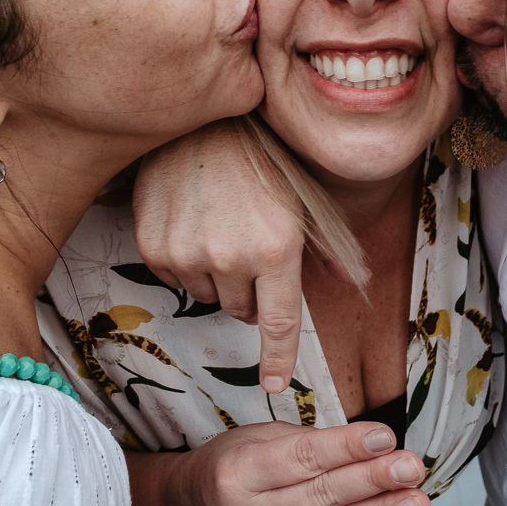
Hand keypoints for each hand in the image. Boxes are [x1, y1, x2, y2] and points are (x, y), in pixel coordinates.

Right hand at [133, 118, 308, 392]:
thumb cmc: (264, 158)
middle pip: (240, 310)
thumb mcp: (305, 198)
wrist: (205, 120)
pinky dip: (184, 260)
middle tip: (249, 249)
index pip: (278, 322)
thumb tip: (352, 281)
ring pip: (206, 294)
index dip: (277, 358)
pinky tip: (193, 222)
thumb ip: (327, 245)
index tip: (275, 385)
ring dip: (216, 276)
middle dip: (249, 291)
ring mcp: (188, 251)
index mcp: (277, 247)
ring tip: (220, 226)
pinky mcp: (153, 242)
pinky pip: (172, 276)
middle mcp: (232, 256)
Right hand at [169, 421, 429, 505]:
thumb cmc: (234, 463)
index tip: (384, 436)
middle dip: (371, 481)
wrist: (194, 501)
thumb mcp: (259, 439)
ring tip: (415, 499)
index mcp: (241, 471)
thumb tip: (367, 445)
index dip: (345, 448)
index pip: (302, 458)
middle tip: (410, 466)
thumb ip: (308, 444)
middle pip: (321, 495)